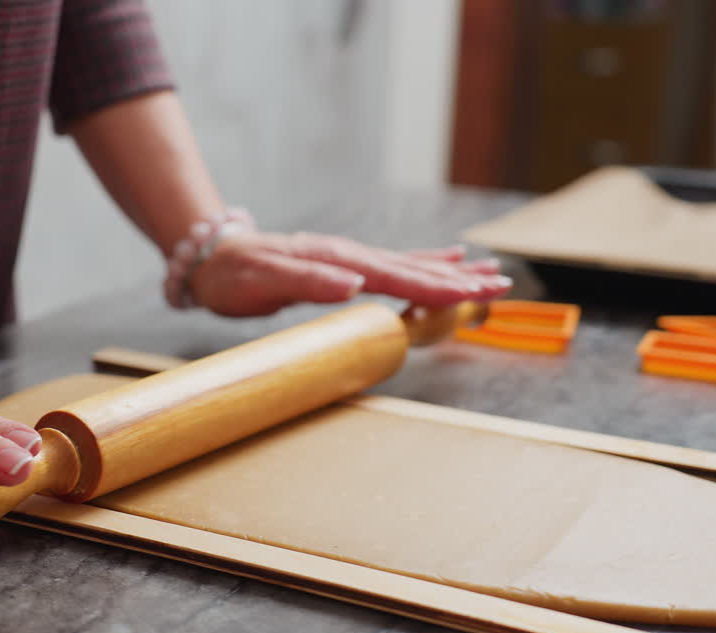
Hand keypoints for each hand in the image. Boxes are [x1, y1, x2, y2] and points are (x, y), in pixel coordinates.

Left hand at [190, 231, 511, 316]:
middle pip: (412, 268)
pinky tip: (446, 262)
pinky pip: (393, 265)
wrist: (214, 259)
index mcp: (337, 260)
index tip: (470, 293)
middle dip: (457, 279)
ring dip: (449, 272)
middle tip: (501, 284)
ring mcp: (348, 258)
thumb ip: (309, 282)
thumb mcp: (265, 281)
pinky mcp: (344, 265)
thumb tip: (354, 285)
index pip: (394, 276)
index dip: (433, 287)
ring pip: (408, 265)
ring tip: (489, 274)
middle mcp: (349, 255)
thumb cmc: (236, 275)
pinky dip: (423, 265)